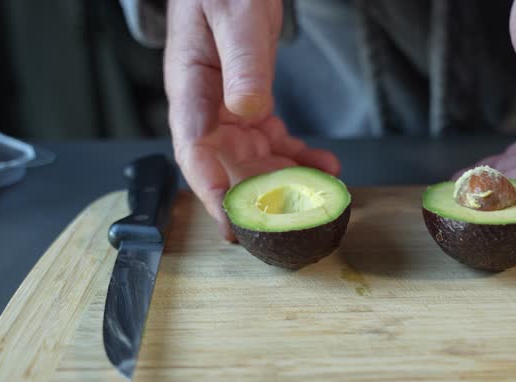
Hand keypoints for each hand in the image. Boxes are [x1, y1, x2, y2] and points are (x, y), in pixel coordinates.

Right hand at [165, 0, 339, 240]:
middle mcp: (206, 106)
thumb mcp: (235, 15)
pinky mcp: (251, 108)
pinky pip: (272, 144)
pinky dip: (298, 158)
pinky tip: (324, 166)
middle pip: (225, 165)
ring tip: (319, 195)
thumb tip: (247, 109)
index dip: (211, 187)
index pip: (193, 147)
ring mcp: (229, 110)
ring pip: (253, 161)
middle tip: (285, 226)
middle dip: (254, 199)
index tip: (231, 218)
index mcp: (190, 85)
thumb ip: (241, 61)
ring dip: (284, 182)